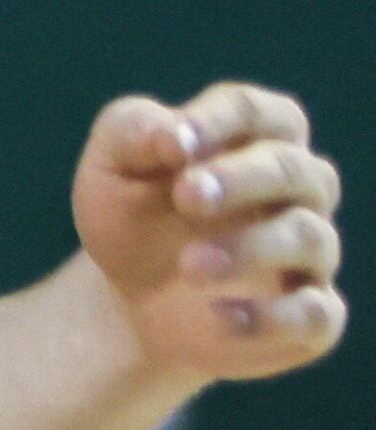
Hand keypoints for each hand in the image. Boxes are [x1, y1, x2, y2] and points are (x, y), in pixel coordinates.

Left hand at [76, 84, 344, 381]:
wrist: (128, 298)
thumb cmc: (132, 213)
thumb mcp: (113, 166)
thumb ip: (134, 133)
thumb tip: (170, 134)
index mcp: (255, 139)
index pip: (257, 112)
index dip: (218, 121)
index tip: (170, 144)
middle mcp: (296, 192)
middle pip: (293, 170)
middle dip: (241, 178)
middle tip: (186, 196)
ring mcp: (309, 255)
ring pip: (309, 238)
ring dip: (251, 247)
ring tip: (188, 264)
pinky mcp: (309, 317)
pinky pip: (316, 313)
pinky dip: (274, 316)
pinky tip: (219, 315)